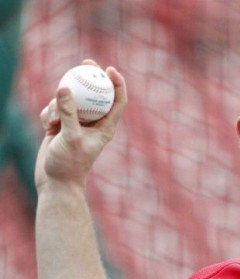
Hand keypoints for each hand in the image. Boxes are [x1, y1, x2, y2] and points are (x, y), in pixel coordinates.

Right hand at [35, 59, 126, 193]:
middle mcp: (93, 123)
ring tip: (54, 122)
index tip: (109, 69)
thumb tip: (64, 88)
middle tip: (85, 61)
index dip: (117, 83)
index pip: (118, 101)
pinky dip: (48, 114)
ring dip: (58, 104)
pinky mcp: (60, 125)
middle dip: (90, 77)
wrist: (55, 181)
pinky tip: (47, 127)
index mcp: (105, 127)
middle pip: (95, 93)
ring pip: (70, 99)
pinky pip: (53, 109)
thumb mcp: (70, 137)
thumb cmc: (69, 164)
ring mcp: (76, 123)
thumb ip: (68, 113)